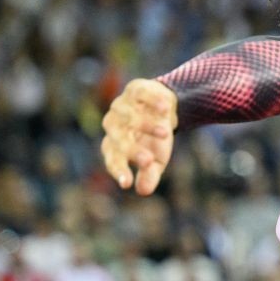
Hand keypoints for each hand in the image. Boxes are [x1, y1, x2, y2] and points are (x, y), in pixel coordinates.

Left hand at [101, 78, 177, 195]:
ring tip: (166, 133)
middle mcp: (113, 125)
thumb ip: (149, 174)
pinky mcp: (135, 89)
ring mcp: (122, 105)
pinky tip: (165, 109)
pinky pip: (140, 94)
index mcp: (115, 145)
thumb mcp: (156, 159)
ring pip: (129, 117)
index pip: (113, 159)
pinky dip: (152, 101)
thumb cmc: (156, 138)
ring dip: (146, 126)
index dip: (119, 171)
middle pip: (119, 140)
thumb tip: (143, 191)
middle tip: (149, 161)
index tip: (127, 184)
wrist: (164, 106)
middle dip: (133, 151)